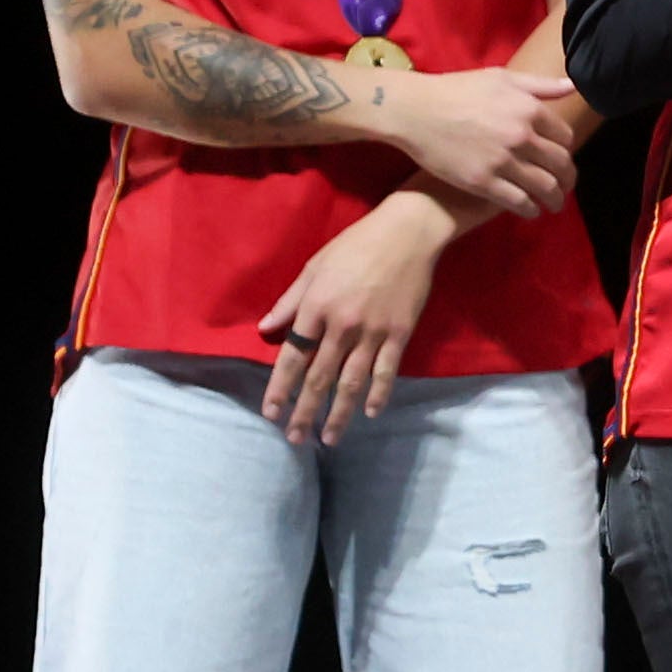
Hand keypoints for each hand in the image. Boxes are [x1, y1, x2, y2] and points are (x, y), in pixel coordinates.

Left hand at [256, 189, 450, 446]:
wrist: (407, 232)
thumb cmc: (356, 245)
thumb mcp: (315, 266)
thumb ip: (290, 301)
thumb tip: (265, 330)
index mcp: (317, 306)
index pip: (293, 357)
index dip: (280, 388)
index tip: (271, 413)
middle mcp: (342, 325)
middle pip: (319, 377)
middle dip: (304, 411)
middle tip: (294, 439)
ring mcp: (373, 331)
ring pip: (352, 381)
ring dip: (338, 413)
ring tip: (328, 438)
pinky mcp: (400, 332)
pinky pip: (387, 370)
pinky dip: (378, 393)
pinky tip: (369, 413)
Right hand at [389, 67, 577, 215]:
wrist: (415, 111)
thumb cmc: (456, 90)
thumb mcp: (501, 78)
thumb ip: (540, 85)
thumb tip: (572, 87)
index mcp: (528, 109)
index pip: (564, 136)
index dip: (567, 150)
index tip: (564, 158)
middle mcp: (521, 136)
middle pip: (559, 164)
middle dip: (568, 179)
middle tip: (567, 187)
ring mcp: (502, 161)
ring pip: (544, 186)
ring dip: (555, 198)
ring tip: (555, 204)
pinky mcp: (483, 182)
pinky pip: (518, 202)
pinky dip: (530, 209)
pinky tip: (532, 212)